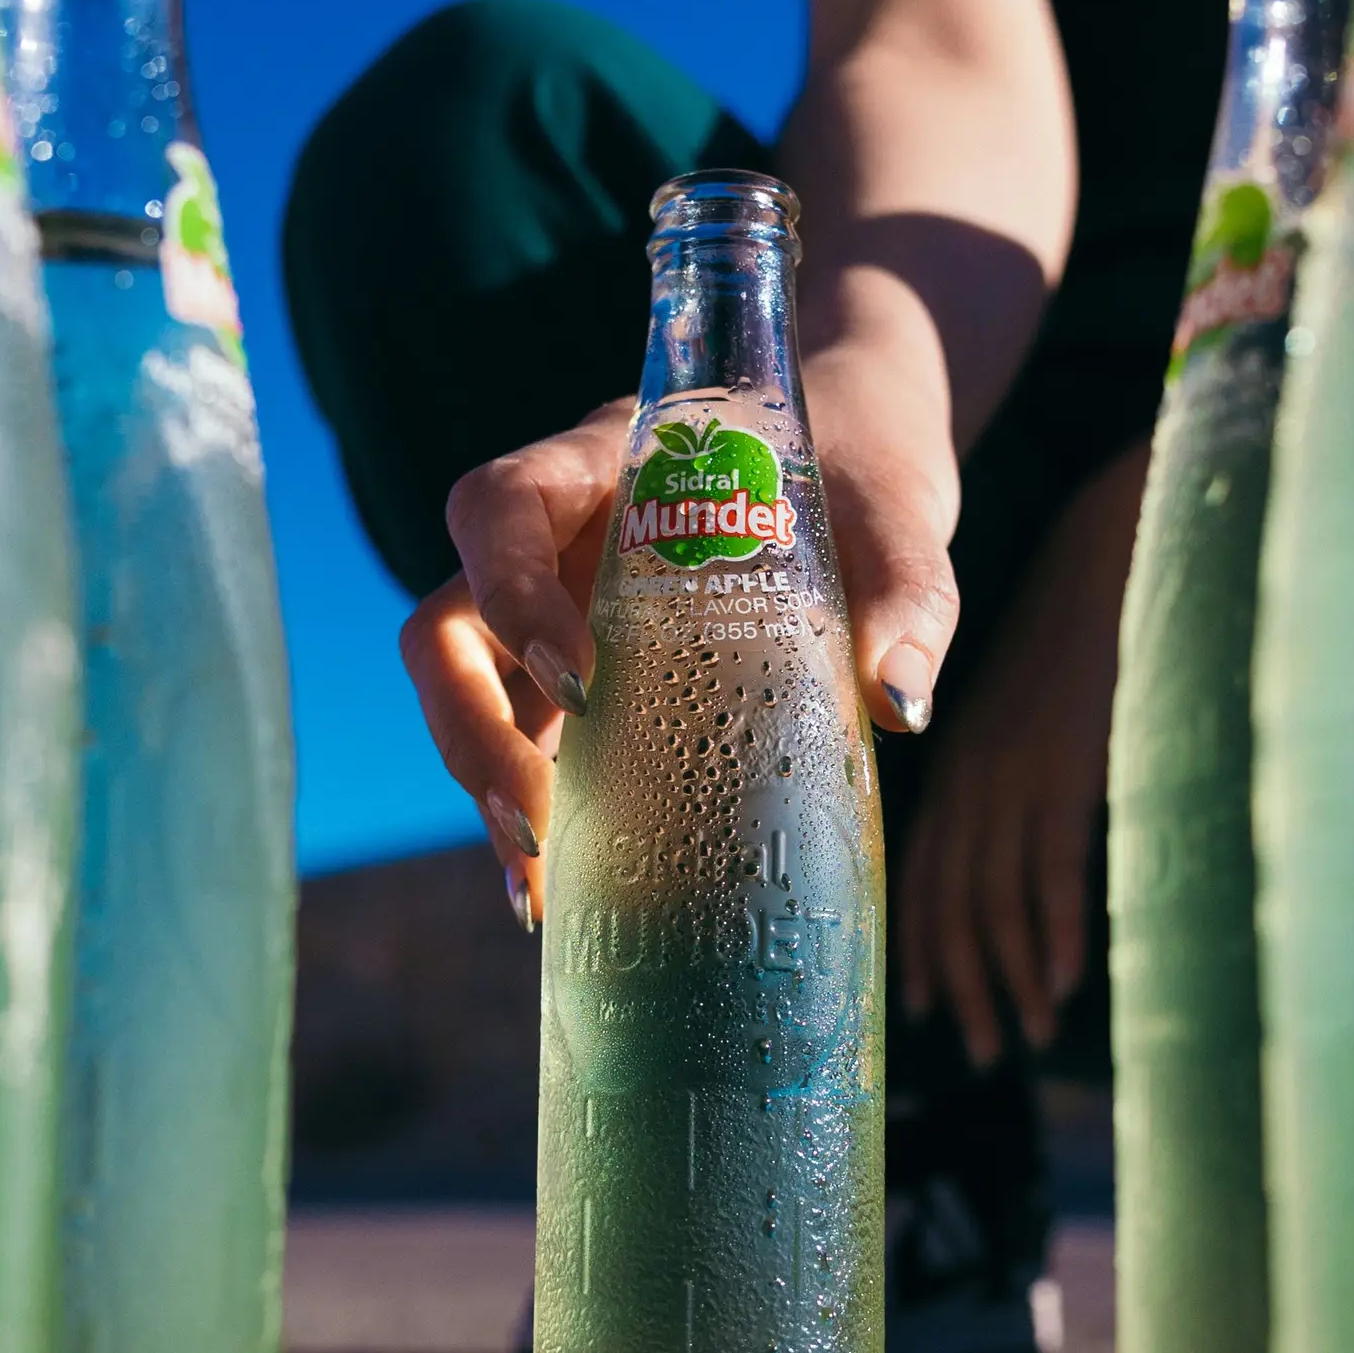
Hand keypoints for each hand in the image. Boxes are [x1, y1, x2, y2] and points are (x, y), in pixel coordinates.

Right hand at [403, 351, 967, 925]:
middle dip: (470, 732)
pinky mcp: (589, 679)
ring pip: (470, 694)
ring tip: (537, 888)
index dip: (510, 593)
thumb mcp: (895, 512)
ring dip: (487, 787)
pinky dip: (540, 815)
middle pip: (446, 627)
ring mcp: (561, 611)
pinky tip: (562, 897)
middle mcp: (557, 540)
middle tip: (535, 824)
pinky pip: (531, 742)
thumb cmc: (861, 462)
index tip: (582, 682)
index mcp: (605, 465)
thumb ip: (906, 588)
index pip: (500, 507)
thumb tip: (899, 702)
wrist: (860, 455)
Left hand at [892, 440, 1145, 1066]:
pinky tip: (1057, 980)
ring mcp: (1014, 765)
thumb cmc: (1077, 621)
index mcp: (957, 753)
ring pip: (991, 894)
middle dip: (964, 979)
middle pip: (949, 895)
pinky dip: (1049, 929)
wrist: (1113, 542)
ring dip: (1006, 974)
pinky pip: (1048, 862)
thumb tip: (1014, 827)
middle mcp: (970, 765)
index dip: (924, 940)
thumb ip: (1015, 763)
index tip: (927, 1005)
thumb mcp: (1028, 697)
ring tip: (1019, 1036)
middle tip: (983, 1047)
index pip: (924, 868)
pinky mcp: (1063, 758)